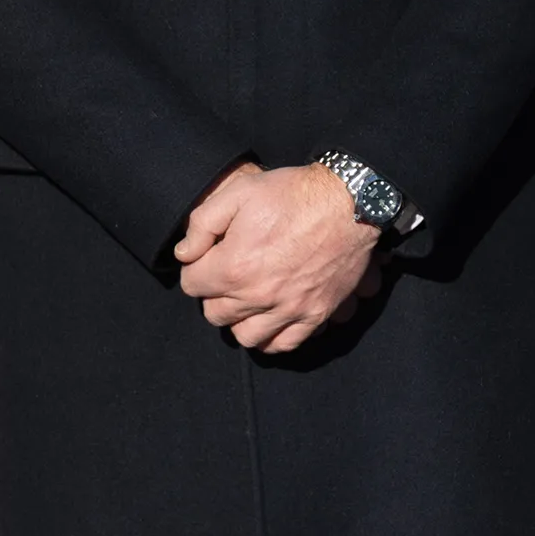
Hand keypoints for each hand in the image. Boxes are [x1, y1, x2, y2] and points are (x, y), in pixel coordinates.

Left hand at [175, 161, 382, 353]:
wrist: (350, 201)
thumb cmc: (294, 193)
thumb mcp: (241, 191)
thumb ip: (202, 223)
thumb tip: (184, 253)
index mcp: (234, 266)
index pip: (192, 284)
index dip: (196, 267)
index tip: (210, 256)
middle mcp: (258, 295)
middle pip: (215, 314)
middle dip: (216, 294)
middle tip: (229, 274)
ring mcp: (289, 308)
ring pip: (245, 336)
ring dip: (241, 319)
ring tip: (249, 298)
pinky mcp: (315, 313)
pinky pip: (283, 344)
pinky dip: (272, 336)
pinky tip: (272, 317)